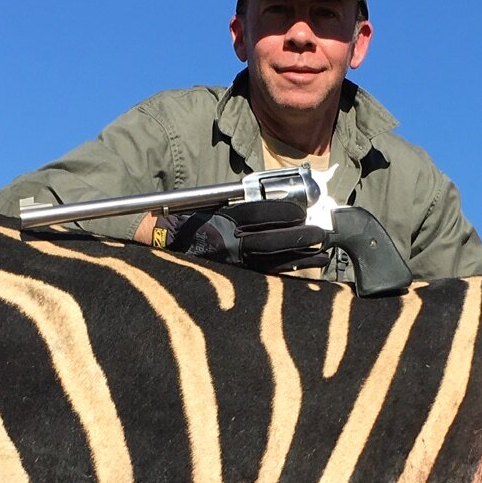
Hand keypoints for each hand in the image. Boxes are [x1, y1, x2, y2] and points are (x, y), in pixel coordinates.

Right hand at [149, 198, 326, 273]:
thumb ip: (239, 204)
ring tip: (323, 251)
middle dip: (299, 237)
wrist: (158, 246)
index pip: (258, 214)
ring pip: (271, 262)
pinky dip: (288, 272)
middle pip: (270, 241)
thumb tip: (277, 203)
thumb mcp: (209, 203)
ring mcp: (230, 265)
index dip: (285, 213)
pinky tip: (306, 268)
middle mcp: (225, 243)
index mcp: (220, 219)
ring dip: (301, 257)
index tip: (302, 212)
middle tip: (320, 233)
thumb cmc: (186, 221)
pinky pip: (265, 276)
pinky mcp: (233, 279)